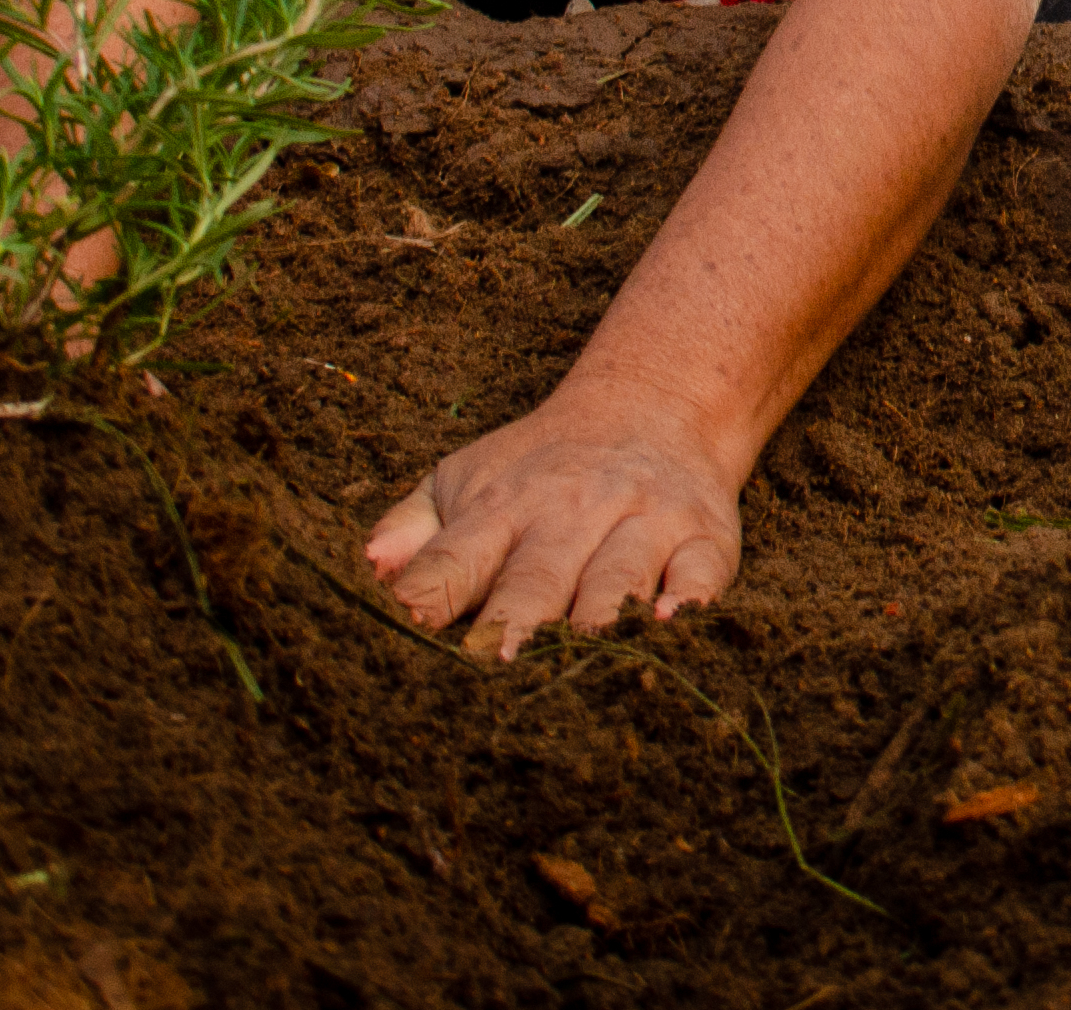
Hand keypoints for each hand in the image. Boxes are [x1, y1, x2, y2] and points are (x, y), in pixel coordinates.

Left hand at [363, 379, 747, 657]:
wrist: (656, 404)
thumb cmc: (541, 467)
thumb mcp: (467, 479)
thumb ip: (413, 528)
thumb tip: (365, 569)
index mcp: (502, 506)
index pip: (455, 557)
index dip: (430, 595)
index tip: (409, 631)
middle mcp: (572, 510)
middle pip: (537, 578)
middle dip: (515, 623)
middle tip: (496, 665)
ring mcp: (644, 521)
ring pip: (616, 580)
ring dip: (595, 622)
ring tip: (577, 660)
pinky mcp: (705, 537)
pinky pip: (701, 573)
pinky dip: (689, 599)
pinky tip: (671, 622)